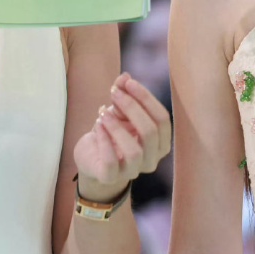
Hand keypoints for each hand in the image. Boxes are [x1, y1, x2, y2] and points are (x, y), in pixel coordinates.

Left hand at [74, 73, 171, 202]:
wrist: (92, 157)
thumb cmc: (113, 132)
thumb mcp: (119, 111)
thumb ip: (124, 94)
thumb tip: (125, 76)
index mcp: (161, 142)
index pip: (162, 119)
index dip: (147, 99)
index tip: (128, 83)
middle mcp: (152, 159)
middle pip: (150, 132)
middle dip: (132, 107)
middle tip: (114, 92)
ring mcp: (133, 171)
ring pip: (134, 151)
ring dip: (117, 127)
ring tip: (103, 112)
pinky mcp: (111, 177)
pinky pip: (111, 162)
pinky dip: (104, 141)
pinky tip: (97, 126)